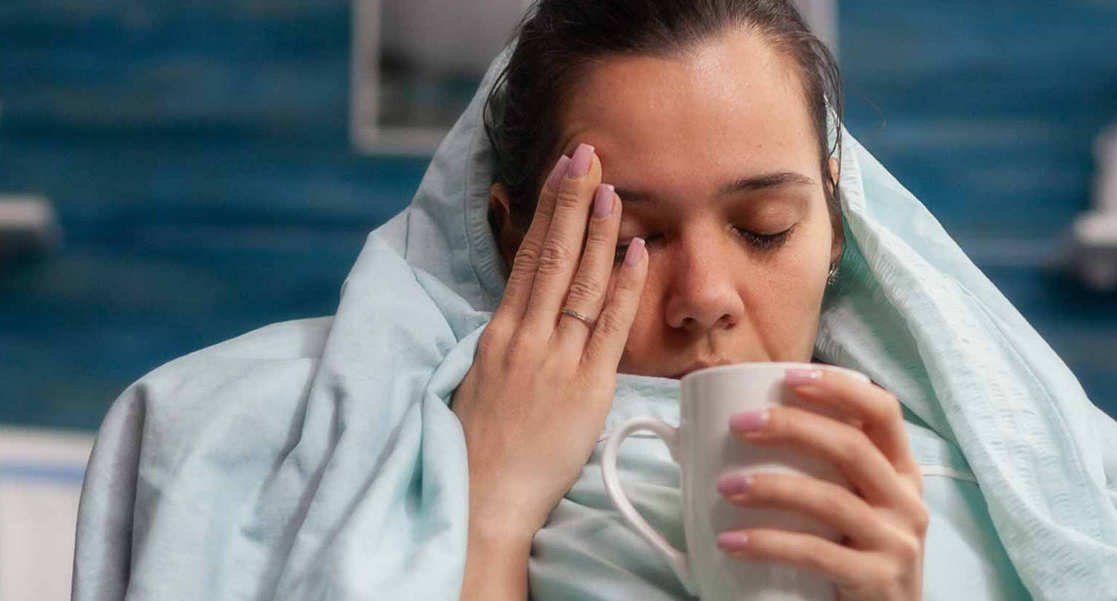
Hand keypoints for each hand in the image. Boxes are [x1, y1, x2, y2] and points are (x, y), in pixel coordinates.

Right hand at [453, 144, 649, 538]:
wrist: (481, 499)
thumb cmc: (478, 452)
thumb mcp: (481, 386)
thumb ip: (508, 349)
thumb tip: (523, 322)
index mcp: (498, 336)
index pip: (526, 260)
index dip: (546, 214)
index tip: (560, 176)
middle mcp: (524, 338)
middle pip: (551, 256)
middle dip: (570, 202)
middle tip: (586, 155)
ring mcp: (555, 360)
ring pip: (580, 282)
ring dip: (598, 231)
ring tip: (612, 187)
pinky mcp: (585, 388)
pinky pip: (609, 327)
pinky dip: (625, 286)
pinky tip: (638, 250)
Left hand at [715, 367, 926, 600]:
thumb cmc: (861, 558)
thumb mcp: (860, 510)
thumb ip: (827, 474)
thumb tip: (748, 430)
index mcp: (903, 474)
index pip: (884, 412)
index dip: (839, 387)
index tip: (790, 375)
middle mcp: (907, 502)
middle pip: (852, 447)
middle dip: (792, 426)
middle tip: (739, 424)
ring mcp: (896, 542)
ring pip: (831, 499)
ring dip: (771, 487)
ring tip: (726, 486)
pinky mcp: (876, 580)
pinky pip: (815, 553)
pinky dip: (768, 543)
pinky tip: (732, 543)